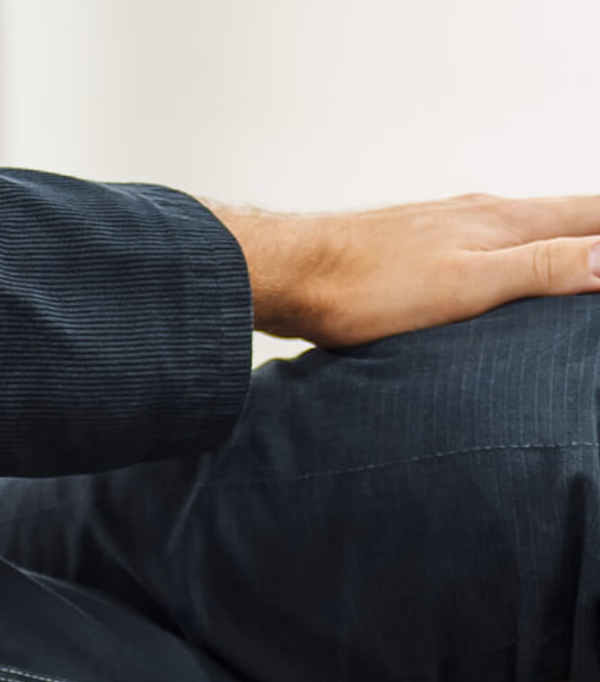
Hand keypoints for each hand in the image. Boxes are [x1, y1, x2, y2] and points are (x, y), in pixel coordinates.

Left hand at [210, 193, 599, 347]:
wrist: (292, 273)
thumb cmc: (368, 287)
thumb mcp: (465, 285)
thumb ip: (538, 269)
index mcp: (503, 222)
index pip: (589, 215)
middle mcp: (483, 213)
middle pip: (563, 217)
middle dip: (595, 235)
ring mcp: (452, 225)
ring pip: (527, 228)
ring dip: (562, 241)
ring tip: (580, 266)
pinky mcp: (424, 245)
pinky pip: (491, 244)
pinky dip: (519, 254)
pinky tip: (509, 272)